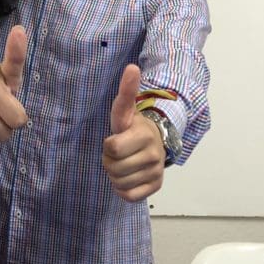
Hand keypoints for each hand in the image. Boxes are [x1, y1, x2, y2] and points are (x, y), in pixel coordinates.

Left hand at [102, 64, 165, 201]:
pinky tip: (128, 177)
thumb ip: (126, 91)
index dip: (107, 145)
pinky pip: (129, 196)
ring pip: (119, 183)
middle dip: (109, 161)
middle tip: (118, 152)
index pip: (111, 148)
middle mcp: (153, 155)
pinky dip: (123, 190)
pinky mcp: (156, 187)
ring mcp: (156, 172)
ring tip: (123, 163)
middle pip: (113, 167)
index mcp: (144, 135)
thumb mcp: (125, 110)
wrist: (155, 142)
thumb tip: (132, 67)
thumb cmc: (133, 127)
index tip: (115, 139)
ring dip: (115, 175)